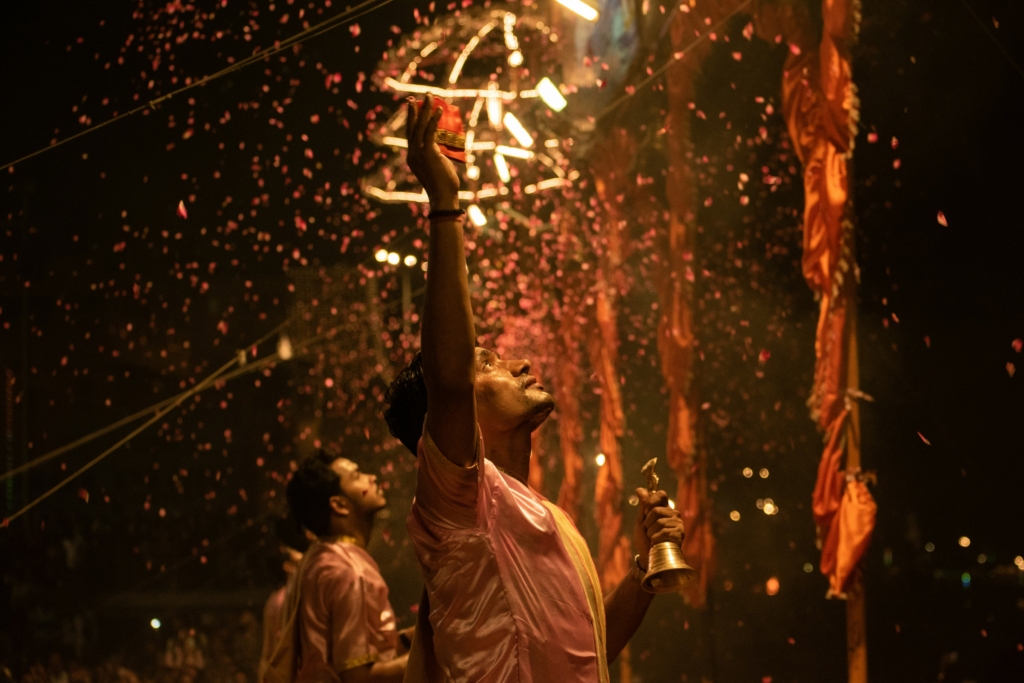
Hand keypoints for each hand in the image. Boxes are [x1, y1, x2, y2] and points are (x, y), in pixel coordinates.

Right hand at [405, 94, 460, 210]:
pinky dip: (434, 119)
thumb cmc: (444, 185)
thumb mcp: (437, 167)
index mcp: (412, 157)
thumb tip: (444, 149)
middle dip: (414, 110)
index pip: (410, 135)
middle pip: (412, 127)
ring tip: (430, 97)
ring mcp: (419, 153)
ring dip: (425, 109)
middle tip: (414, 97)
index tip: (413, 107)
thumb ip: (436, 157)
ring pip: (421, 126)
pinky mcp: (428, 152)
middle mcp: (412, 153)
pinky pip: (430, 131)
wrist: (443, 196)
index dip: (411, 120)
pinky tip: (439, 110)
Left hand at [632, 487, 683, 569]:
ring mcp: (678, 524)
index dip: (651, 501)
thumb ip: (643, 506)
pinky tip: (657, 543)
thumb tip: (640, 489)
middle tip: (649, 531)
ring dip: (651, 532)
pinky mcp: (679, 534)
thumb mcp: (641, 521)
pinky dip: (655, 540)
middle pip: (655, 509)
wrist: (648, 557)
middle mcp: (673, 514)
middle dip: (647, 522)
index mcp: (664, 508)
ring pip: (658, 522)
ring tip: (653, 538)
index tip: (645, 511)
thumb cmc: (645, 539)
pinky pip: (663, 532)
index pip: (660, 494)